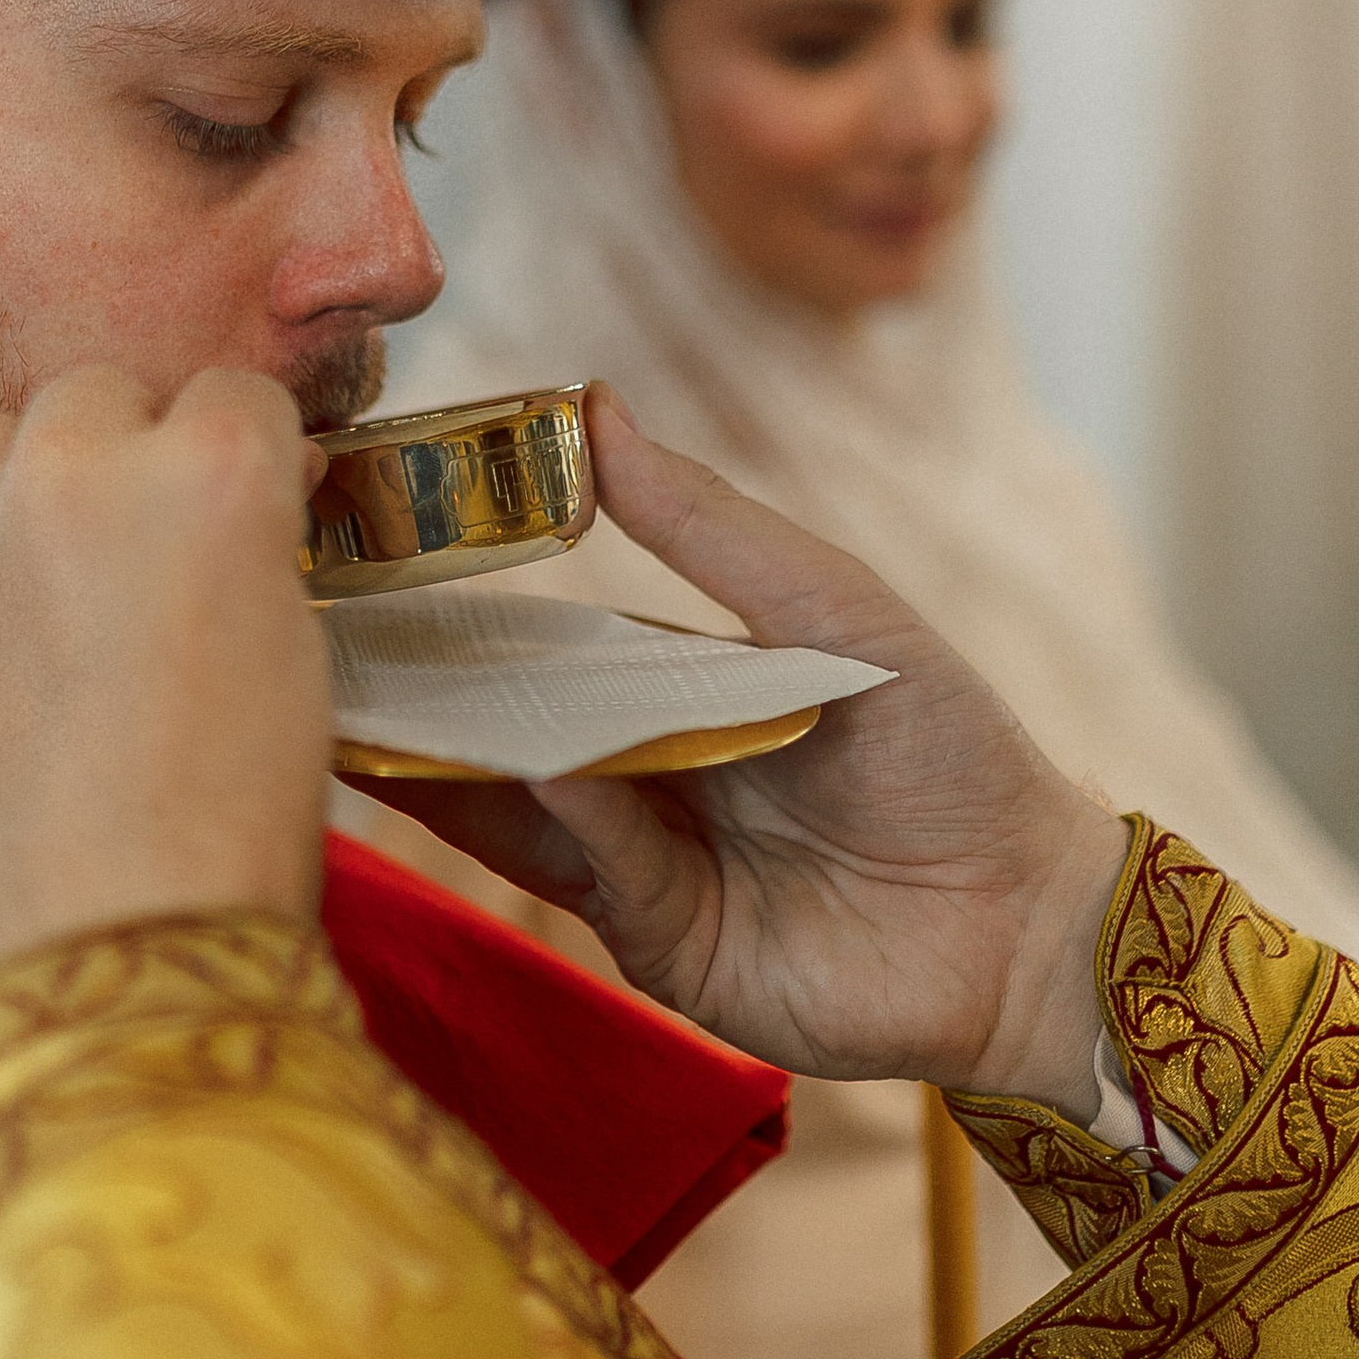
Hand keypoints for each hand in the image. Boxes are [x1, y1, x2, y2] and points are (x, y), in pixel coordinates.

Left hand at [0, 368, 330, 1026]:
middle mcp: (67, 480)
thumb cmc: (225, 844)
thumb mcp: (295, 671)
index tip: (264, 505)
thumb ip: (251, 559)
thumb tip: (230, 526)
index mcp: (202, 476)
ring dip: (26, 485)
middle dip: (133, 449)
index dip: (258, 456)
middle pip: (98, 394)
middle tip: (158, 545)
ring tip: (59, 580)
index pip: (238, 394)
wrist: (90, 979)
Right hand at [353, 386, 1123, 1114]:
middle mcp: (640, 789)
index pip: (537, 662)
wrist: (1027, 911)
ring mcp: (646, 876)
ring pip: (527, 818)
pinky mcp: (669, 952)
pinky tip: (548, 770)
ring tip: (379, 713)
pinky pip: (603, 878)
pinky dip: (574, 823)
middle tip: (331, 654)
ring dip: (458, 771)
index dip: (458, 629)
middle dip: (425, 706)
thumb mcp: (833, 605)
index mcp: (669, 701)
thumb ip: (710, 522)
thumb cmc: (948, 746)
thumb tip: (595, 406)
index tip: (370, 582)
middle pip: (508, 744)